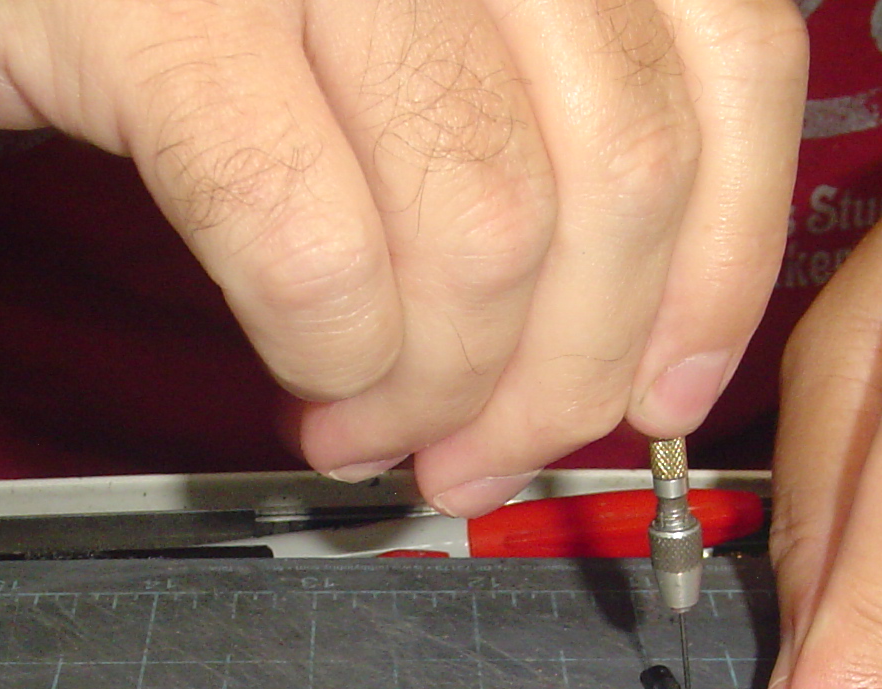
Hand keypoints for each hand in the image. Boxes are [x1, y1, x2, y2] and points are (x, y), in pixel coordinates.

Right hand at [0, 0, 806, 511]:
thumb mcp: (393, 6)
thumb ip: (528, 113)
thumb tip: (635, 332)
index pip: (730, 59)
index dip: (717, 259)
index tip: (662, 391)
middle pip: (623, 168)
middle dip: (566, 370)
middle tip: (486, 451)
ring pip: (486, 227)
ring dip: (445, 387)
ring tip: (378, 429)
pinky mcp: (151, 11)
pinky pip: (310, 248)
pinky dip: (333, 358)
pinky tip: (310, 387)